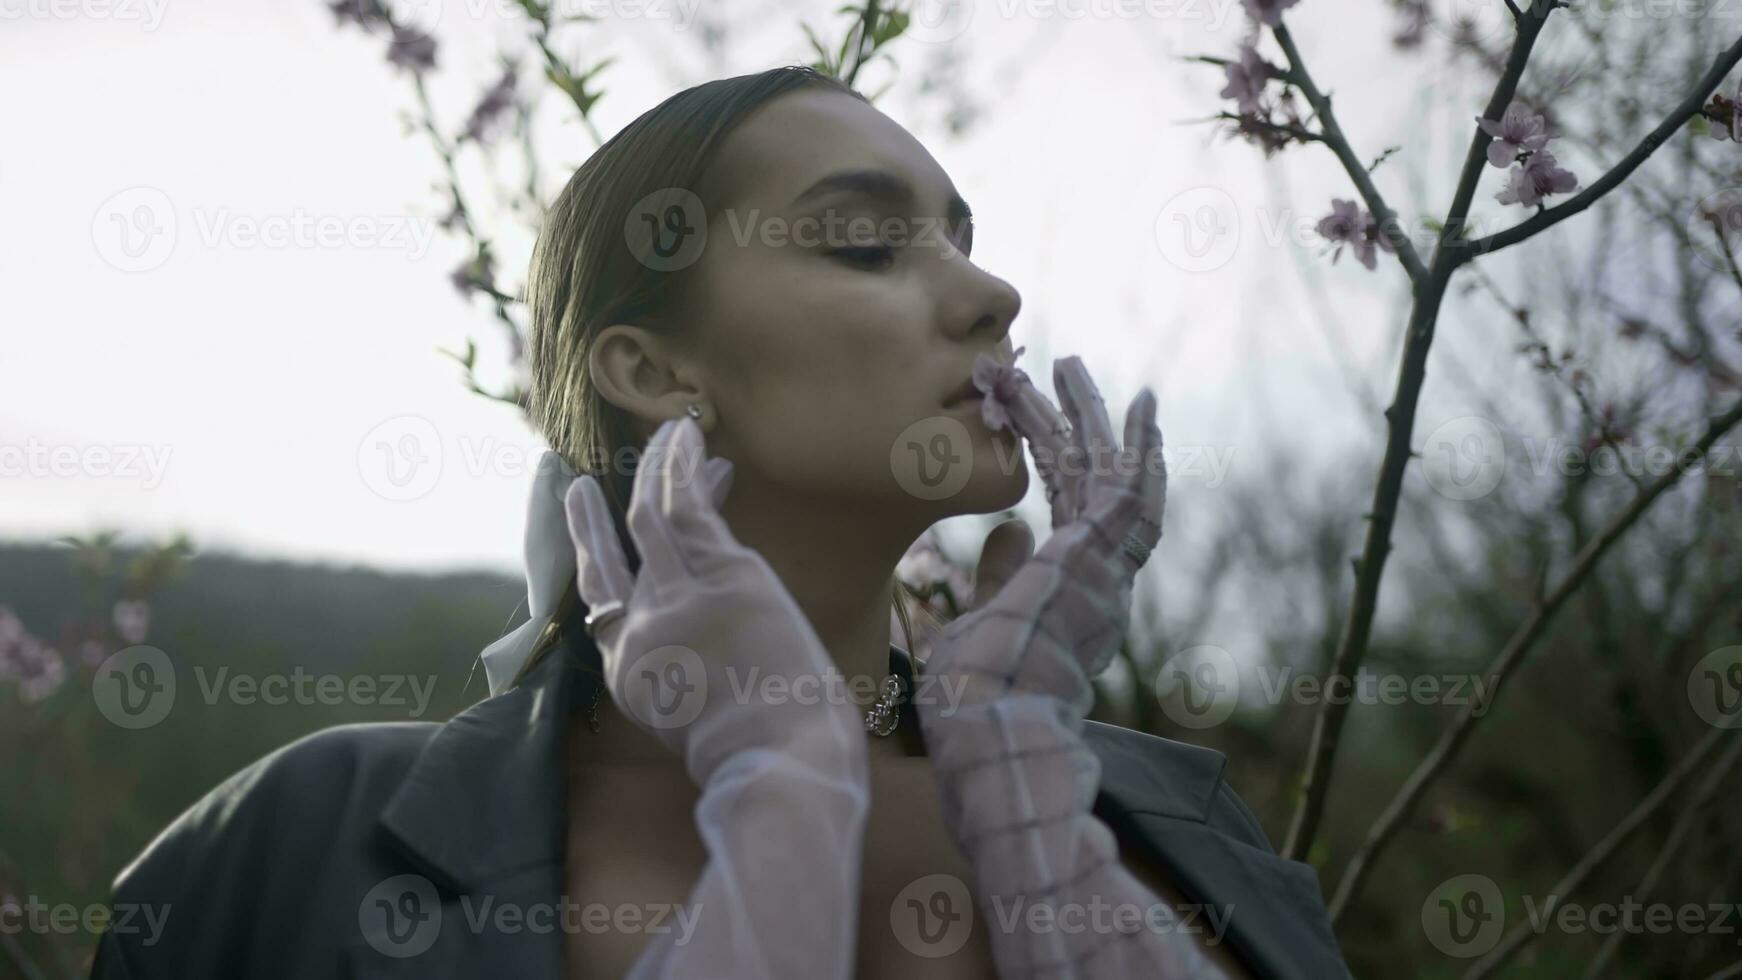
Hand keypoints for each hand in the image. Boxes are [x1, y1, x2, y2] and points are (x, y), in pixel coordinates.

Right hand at [563, 416, 868, 979]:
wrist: (779, 760)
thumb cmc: (760, 760)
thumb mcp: (701, 732)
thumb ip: (691, 690)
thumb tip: (719, 671)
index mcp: (629, 676)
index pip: (605, 611)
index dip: (601, 570)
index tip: (605, 544)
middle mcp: (638, 631)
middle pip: (607, 561)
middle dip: (590, 522)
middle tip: (575, 487)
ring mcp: (674, 597)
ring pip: (651, 517)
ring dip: (656, 470)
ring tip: (661, 435)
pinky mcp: (718, 572)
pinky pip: (689, 503)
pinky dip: (685, 466)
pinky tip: (689, 438)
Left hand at [916, 362, 1213, 977]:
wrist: (992, 730)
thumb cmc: (977, 699)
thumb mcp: (978, 623)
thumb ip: (999, 576)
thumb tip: (1011, 526)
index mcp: (1067, 591)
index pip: (1065, 507)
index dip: (1051, 456)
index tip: (1027, 416)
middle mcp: (1096, 576)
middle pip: (1087, 479)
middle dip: (1071, 420)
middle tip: (1059, 367)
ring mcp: (1105, 568)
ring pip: (1105, 473)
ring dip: (1092, 417)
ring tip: (1075, 365)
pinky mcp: (1105, 560)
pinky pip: (1132, 493)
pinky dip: (1141, 449)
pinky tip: (1141, 404)